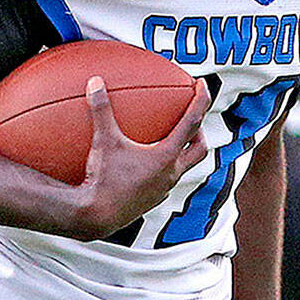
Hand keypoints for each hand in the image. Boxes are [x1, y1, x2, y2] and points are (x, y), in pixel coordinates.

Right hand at [72, 75, 211, 239]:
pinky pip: (164, 181)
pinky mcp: (151, 200)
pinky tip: (144, 164)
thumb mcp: (103, 140)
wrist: (96, 217)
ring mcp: (162, 190)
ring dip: (182, 152)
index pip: (191, 123)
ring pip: (182, 168)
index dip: (200, 101)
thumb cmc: (103, 179)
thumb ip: (101, 109)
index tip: (203, 85)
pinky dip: (162, 168)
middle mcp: (170, 174)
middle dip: (200, 132)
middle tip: (193, 119)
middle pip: (198, 150)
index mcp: (166, 157)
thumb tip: (96, 82)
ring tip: (171, 141)